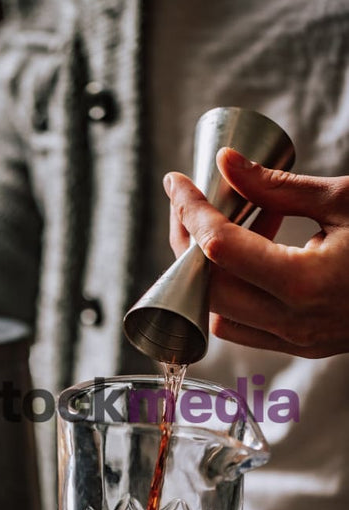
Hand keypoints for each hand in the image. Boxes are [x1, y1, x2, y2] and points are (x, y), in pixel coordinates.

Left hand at [164, 147, 348, 357]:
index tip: (178, 182)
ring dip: (209, 269)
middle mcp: (294, 323)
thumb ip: (279, 187)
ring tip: (230, 223)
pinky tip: (250, 252)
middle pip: (207, 286)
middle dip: (188, 241)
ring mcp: (297, 341)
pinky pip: (244, 326)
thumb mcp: (347, 200)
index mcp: (305, 284)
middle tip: (191, 203)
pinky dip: (231, 291)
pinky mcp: (302, 345)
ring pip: (219, 312)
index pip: (219, 248)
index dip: (191, 210)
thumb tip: (226, 164)